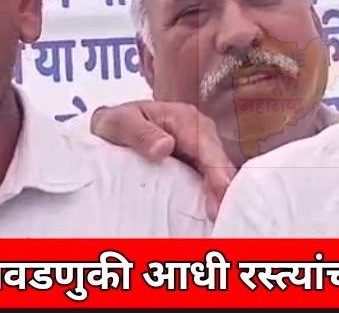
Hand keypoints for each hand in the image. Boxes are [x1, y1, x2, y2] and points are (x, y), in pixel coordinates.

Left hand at [89, 100, 235, 219]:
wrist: (116, 126)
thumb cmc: (119, 123)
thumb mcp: (121, 123)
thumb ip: (142, 134)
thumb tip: (166, 147)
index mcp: (185, 119)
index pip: (206, 146)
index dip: (216, 168)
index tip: (221, 189)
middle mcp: (200, 132)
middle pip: (219, 160)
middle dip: (222, 186)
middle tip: (219, 213)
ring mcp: (201, 148)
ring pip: (218, 170)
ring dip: (219, 193)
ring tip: (217, 218)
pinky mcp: (197, 162)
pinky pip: (209, 178)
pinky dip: (211, 194)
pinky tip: (210, 212)